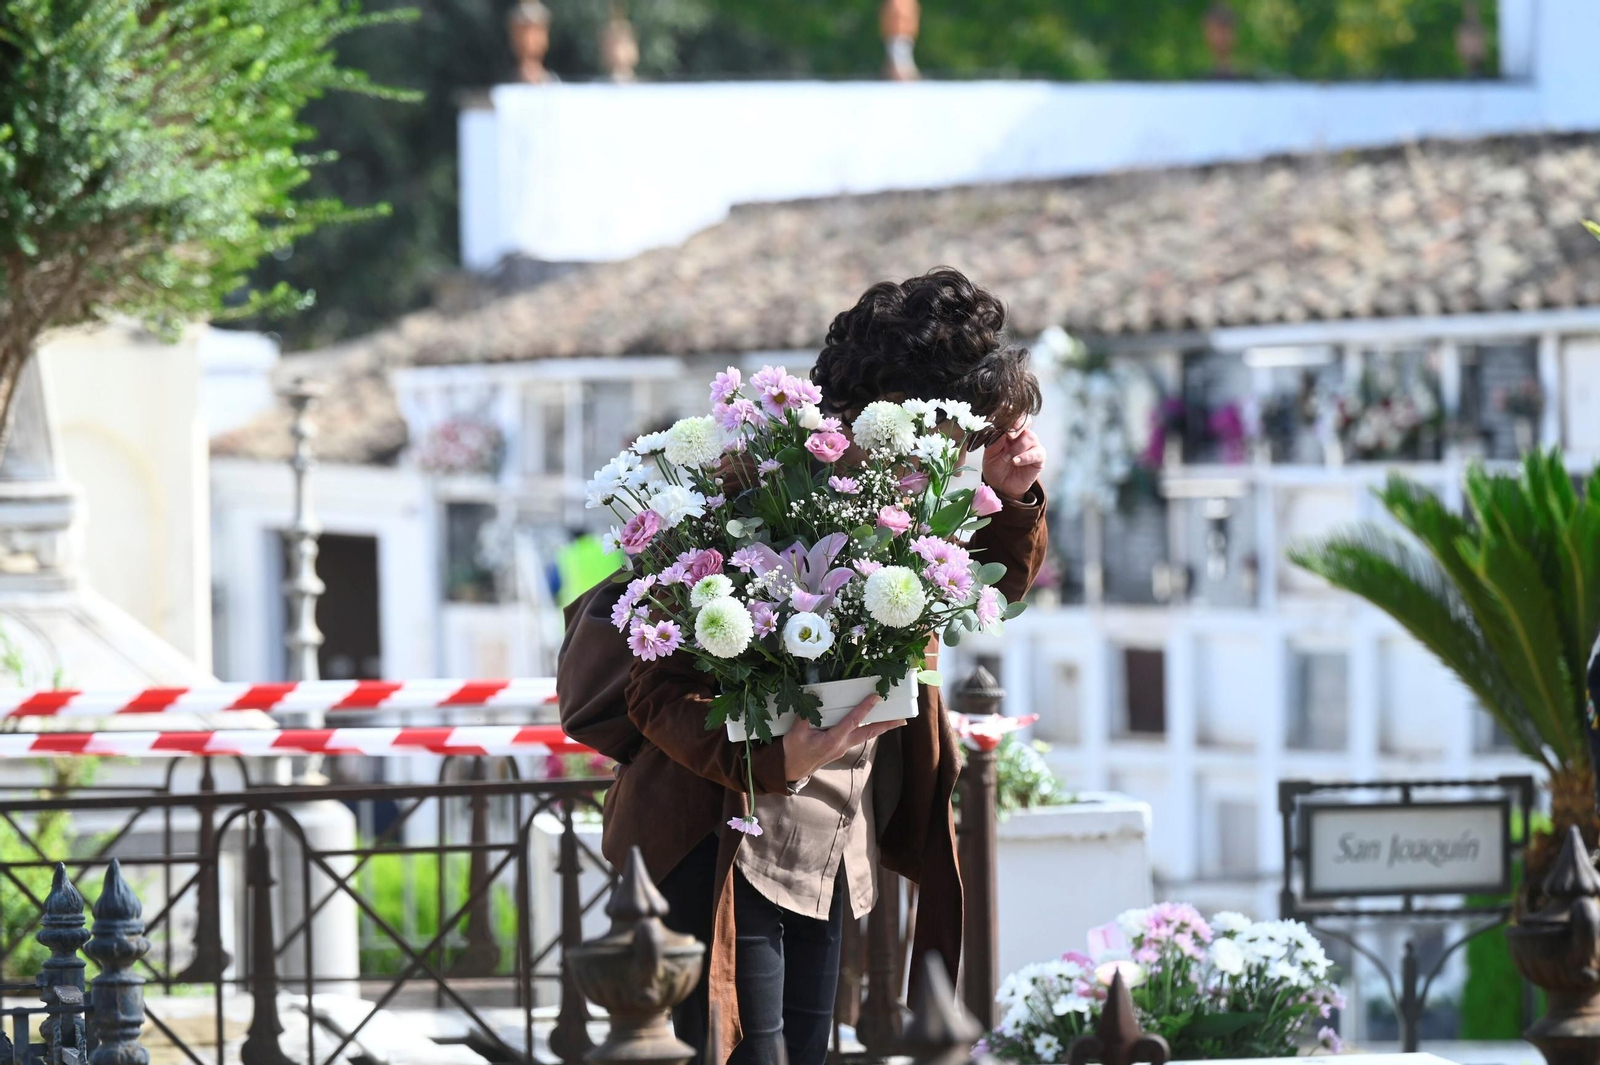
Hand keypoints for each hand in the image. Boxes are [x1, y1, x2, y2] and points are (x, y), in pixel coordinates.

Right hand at [781, 694, 903, 780]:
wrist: (790, 770)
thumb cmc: (793, 751)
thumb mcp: (795, 732)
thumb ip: (806, 714)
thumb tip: (812, 696)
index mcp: (833, 740)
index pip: (853, 721)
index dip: (865, 708)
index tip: (876, 697)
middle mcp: (842, 745)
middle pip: (869, 733)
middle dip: (886, 726)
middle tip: (902, 719)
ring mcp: (842, 748)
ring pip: (865, 736)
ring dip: (879, 728)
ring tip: (892, 721)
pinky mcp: (839, 749)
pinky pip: (857, 737)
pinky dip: (866, 730)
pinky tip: (869, 724)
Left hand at [981, 416, 1045, 500]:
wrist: (1000, 486)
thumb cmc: (995, 467)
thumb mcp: (989, 452)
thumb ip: (994, 439)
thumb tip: (998, 427)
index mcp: (1009, 430)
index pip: (1013, 415)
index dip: (1010, 415)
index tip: (1001, 420)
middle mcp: (1022, 435)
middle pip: (1026, 420)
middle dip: (1017, 426)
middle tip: (1008, 435)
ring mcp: (1032, 446)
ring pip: (1030, 437)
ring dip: (1017, 448)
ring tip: (1006, 459)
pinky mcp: (1039, 458)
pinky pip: (1037, 453)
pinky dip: (1025, 457)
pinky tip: (1015, 462)